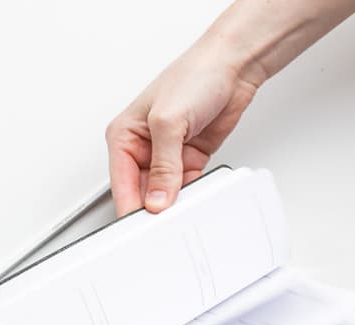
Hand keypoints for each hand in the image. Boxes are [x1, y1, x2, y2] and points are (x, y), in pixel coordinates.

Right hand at [105, 44, 264, 216]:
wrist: (233, 66)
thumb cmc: (194, 76)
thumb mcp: (169, 122)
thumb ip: (164, 166)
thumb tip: (157, 199)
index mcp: (124, 137)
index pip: (121, 184)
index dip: (130, 209)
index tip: (140, 228)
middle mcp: (143, 148)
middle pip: (143, 193)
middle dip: (155, 209)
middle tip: (165, 223)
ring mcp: (168, 155)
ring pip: (166, 194)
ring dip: (176, 202)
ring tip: (184, 207)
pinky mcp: (190, 159)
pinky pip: (188, 187)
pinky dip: (194, 194)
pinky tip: (197, 196)